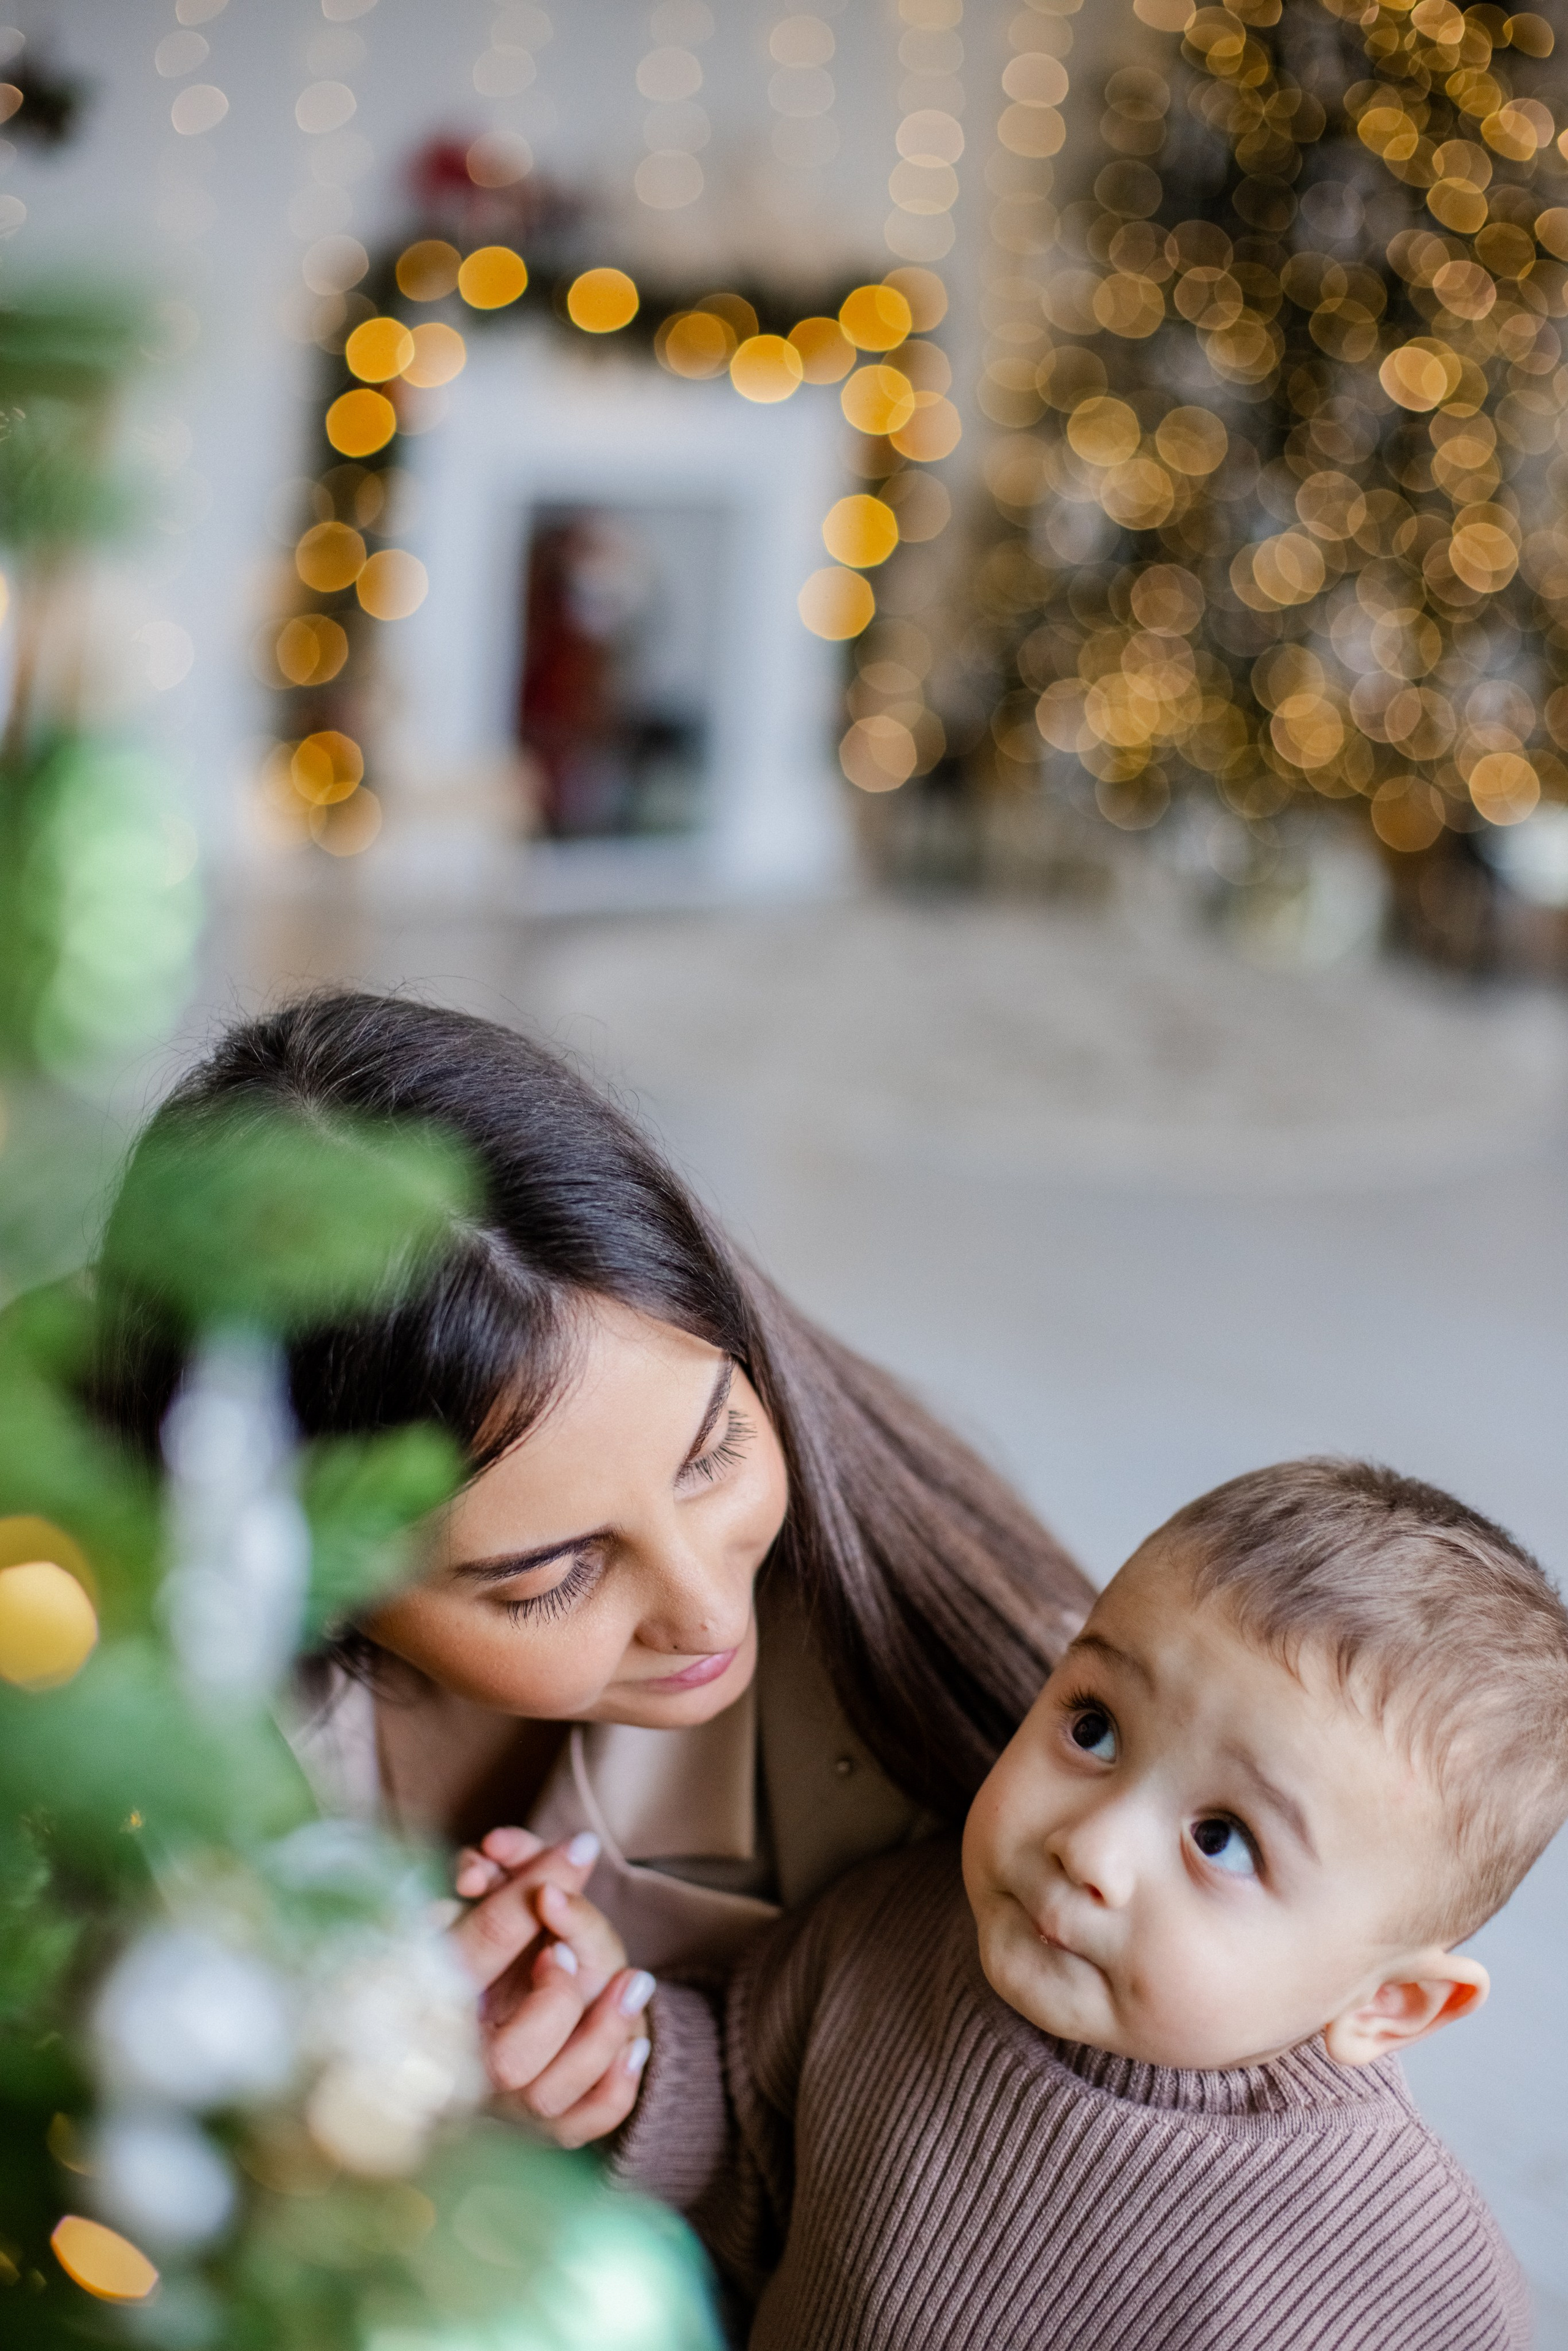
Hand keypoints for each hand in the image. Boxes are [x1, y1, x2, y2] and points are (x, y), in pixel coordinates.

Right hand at [451, 1826, 654, 2148]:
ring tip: (635, 1982)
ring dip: (599, 2037)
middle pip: (507, 2062)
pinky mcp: (534, 2133)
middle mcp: (458, 2071)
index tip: (556, 1887)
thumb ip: (518, 1887)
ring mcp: (496, 2110)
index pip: (471, 1964)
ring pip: (546, 2097)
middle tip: (573, 1954)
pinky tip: (635, 2045)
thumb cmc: (466, 1966)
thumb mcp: (481, 1918)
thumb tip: (581, 1849)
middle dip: (557, 2001)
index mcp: (430, 2006)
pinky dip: (612, 2089)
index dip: (513, 1919)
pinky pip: (577, 2127)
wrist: (457, 2045)